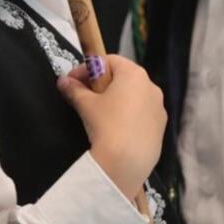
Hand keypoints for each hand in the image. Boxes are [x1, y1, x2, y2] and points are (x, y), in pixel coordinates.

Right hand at [57, 54, 166, 199]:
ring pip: (134, 96)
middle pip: (123, 77)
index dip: (88, 68)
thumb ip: (74, 89)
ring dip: (116, 99)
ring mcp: (159, 108)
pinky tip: (115, 129)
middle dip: (102, 83)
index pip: (109, 60)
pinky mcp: (161, 127)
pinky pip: (142, 114)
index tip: (73, 80)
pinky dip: (128, 115)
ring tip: (99, 114)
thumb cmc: (106, 124)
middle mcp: (151, 86)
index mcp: (134, 74)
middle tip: (84, 95)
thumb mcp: (86, 104)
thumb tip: (62, 81)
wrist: (126, 162)